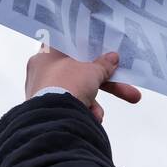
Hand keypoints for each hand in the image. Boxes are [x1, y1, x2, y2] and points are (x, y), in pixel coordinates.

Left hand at [25, 47, 141, 122]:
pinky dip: (83, 112)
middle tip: (124, 89)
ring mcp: (44, 92)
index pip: (66, 46)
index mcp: (45, 56)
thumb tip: (112, 58)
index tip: (100, 53)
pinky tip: (91, 119)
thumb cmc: (67, 85)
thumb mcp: (92, 70)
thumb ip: (103, 64)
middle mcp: (42, 73)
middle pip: (78, 74)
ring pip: (77, 93)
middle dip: (104, 83)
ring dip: (93, 103)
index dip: (84, 48)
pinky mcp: (49, 109)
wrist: (54, 119)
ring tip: (99, 115)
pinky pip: (71, 107)